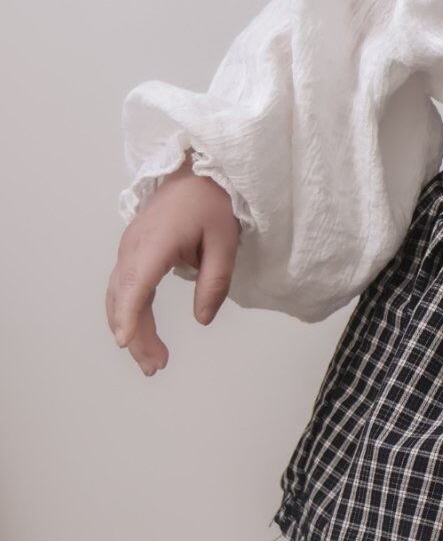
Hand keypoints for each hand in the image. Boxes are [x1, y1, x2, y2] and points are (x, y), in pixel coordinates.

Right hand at [106, 154, 240, 374]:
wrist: (195, 173)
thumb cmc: (211, 203)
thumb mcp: (225, 242)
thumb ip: (215, 282)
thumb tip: (203, 319)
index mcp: (156, 241)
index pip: (136, 282)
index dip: (128, 314)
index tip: (124, 340)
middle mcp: (134, 247)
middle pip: (124, 297)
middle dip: (135, 335)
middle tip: (156, 367)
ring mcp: (129, 250)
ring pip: (119, 296)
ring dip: (131, 329)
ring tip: (153, 361)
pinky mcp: (133, 254)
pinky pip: (124, 288)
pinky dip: (130, 314)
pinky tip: (142, 336)